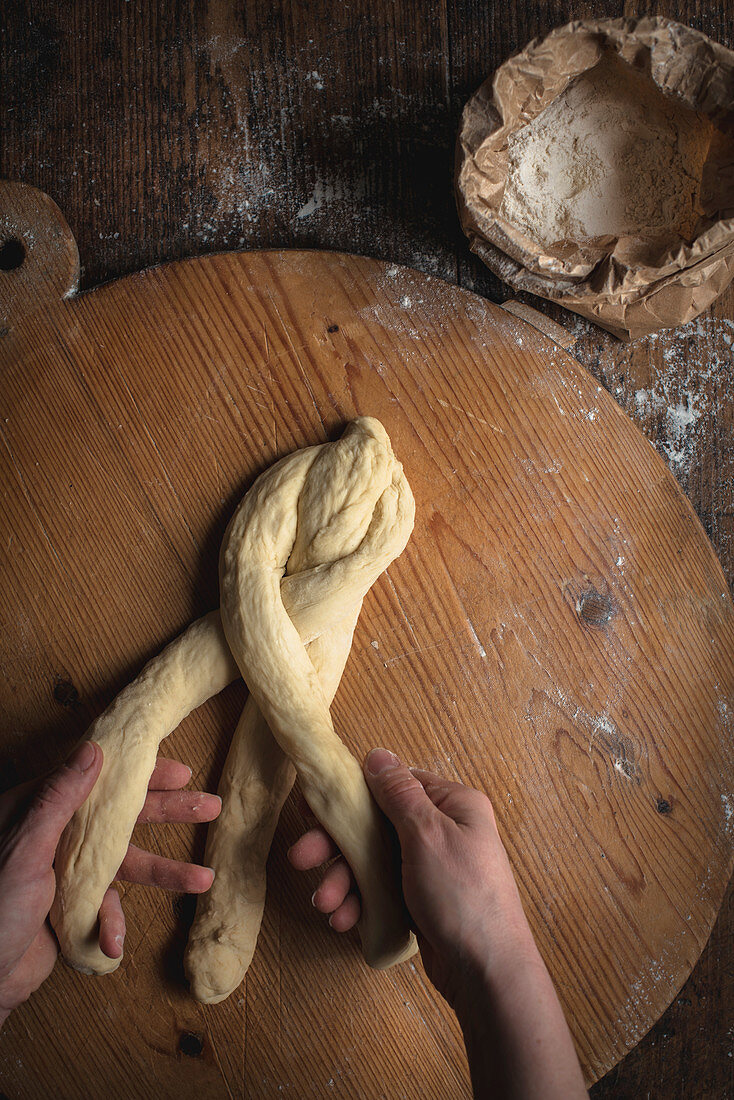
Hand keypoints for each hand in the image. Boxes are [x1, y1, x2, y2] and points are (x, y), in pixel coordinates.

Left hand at [0, 741, 220, 1025]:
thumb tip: (93, 750)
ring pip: (123, 862)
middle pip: (119, 816)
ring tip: (203, 879)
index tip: (179, 770)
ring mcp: (65, 871)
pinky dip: (112, 923)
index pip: (98, 778)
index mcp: (39, 811)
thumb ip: (59, 798)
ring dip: (162, 872)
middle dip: (166, 814)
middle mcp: (54, 835)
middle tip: (208, 806)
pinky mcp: (72, 905)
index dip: (141, 773)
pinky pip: (106, 905)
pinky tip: (112, 940)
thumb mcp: (25, 848)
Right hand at [289, 748, 586, 1098]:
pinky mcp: (420, 900)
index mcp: (452, 805)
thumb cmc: (463, 895)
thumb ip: (398, 794)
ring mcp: (430, 868)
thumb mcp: (427, 834)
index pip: (394, 785)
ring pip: (373, 862)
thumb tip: (377, 754)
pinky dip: (360, 902)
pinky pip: (380, 891)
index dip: (353, 795)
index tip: (315, 807)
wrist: (487, 972)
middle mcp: (442, 831)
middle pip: (376, 826)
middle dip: (337, 847)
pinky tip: (345, 919)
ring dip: (345, 881)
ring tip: (327, 904)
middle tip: (300, 858)